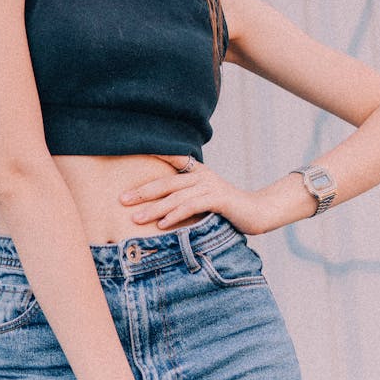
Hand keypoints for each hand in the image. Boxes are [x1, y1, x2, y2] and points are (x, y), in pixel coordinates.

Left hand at [119, 156, 258, 233]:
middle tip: (122, 199)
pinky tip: (163, 225)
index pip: (170, 161)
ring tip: (136, 218)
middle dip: (142, 192)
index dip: (151, 155)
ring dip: (154, 208)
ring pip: (175, 197)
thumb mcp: (204, 199)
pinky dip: (176, 215)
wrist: (257, 212)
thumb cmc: (227, 209)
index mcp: (196, 172)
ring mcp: (210, 186)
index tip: (130, 155)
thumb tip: (160, 207)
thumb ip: (185, 198)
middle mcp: (201, 175)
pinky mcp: (218, 199)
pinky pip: (192, 206)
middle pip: (166, 183)